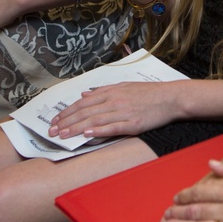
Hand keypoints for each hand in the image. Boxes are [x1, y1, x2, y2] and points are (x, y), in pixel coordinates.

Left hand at [48, 81, 183, 139]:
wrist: (170, 98)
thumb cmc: (148, 93)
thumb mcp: (124, 86)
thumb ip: (103, 91)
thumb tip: (84, 95)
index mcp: (111, 91)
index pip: (83, 103)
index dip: (67, 112)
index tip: (55, 120)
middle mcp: (114, 101)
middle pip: (85, 112)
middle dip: (66, 122)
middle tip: (52, 131)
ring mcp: (123, 112)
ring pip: (94, 120)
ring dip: (76, 128)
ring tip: (62, 135)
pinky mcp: (133, 123)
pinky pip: (112, 127)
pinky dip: (98, 131)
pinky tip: (87, 134)